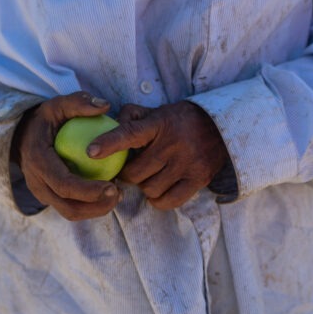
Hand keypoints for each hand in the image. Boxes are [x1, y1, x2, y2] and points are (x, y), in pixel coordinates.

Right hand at [12, 91, 120, 220]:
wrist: (21, 136)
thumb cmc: (44, 120)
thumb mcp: (57, 104)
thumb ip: (79, 102)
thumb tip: (105, 106)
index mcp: (38, 162)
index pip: (64, 185)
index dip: (89, 191)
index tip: (114, 186)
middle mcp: (37, 183)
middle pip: (68, 207)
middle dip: (97, 207)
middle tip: (119, 194)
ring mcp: (41, 194)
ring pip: (70, 213)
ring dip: (96, 210)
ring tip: (116, 195)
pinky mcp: (48, 198)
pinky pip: (70, 208)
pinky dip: (90, 205)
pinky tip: (107, 193)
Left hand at [87, 101, 227, 209]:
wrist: (221, 128)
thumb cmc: (177, 121)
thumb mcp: (155, 112)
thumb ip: (130, 118)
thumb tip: (108, 130)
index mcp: (159, 123)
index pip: (130, 133)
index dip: (109, 143)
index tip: (91, 152)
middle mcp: (174, 144)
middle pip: (135, 173)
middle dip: (128, 174)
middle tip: (131, 169)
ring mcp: (188, 163)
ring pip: (149, 189)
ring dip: (144, 186)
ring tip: (150, 176)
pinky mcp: (199, 179)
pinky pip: (168, 201)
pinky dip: (158, 199)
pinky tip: (158, 190)